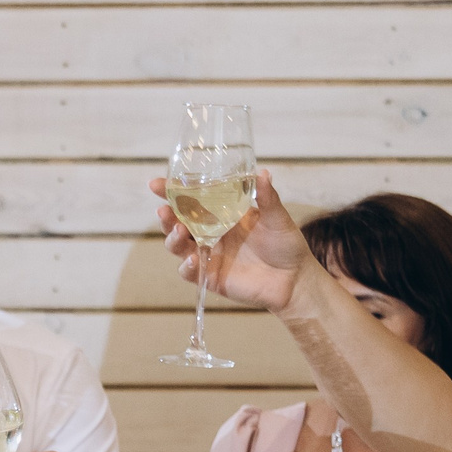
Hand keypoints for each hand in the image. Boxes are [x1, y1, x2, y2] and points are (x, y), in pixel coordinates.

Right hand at [153, 166, 313, 314]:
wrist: (295, 279)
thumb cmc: (286, 244)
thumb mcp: (277, 217)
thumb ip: (267, 198)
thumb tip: (262, 172)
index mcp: (221, 214)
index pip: (191, 200)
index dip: (172, 192)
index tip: (157, 184)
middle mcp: (210, 233)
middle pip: (178, 223)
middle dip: (167, 216)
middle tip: (164, 210)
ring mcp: (209, 255)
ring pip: (178, 246)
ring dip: (172, 238)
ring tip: (179, 231)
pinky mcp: (210, 277)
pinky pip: (190, 272)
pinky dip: (187, 266)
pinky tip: (193, 259)